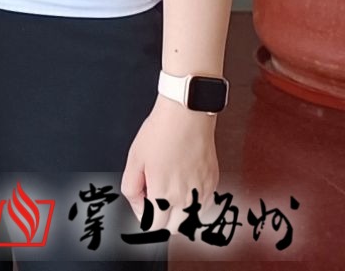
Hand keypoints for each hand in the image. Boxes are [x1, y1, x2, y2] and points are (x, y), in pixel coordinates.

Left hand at [121, 96, 218, 230]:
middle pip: (174, 227)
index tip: (142, 204)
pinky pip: (203, 204)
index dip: (145, 217)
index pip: (155, 226)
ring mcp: (203, 192)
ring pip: (191, 218)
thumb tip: (138, 205)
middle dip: (162, 218)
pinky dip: (193, 201)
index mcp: (164, 193)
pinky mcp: (213, 183)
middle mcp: (186, 198)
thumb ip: (132, 188)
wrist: (186, 116)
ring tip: (169, 188)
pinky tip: (183, 183)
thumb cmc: (160, 133)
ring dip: (179, 212)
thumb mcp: (134, 159)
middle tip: (153, 197)